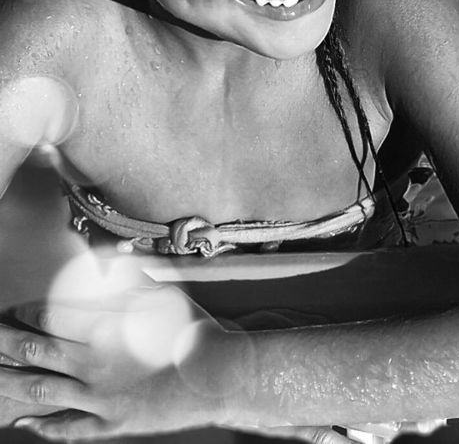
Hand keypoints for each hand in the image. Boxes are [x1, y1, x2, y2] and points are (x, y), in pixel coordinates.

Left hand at [0, 250, 244, 439]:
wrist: (215, 373)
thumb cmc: (190, 326)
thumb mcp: (160, 290)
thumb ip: (127, 273)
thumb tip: (105, 253)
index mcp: (101, 326)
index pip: (47, 318)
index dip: (24, 314)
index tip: (11, 311)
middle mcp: (91, 363)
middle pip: (34, 352)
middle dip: (6, 343)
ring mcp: (98, 397)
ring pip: (41, 390)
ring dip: (10, 382)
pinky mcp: (111, 422)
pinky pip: (68, 428)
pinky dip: (43, 427)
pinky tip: (25, 424)